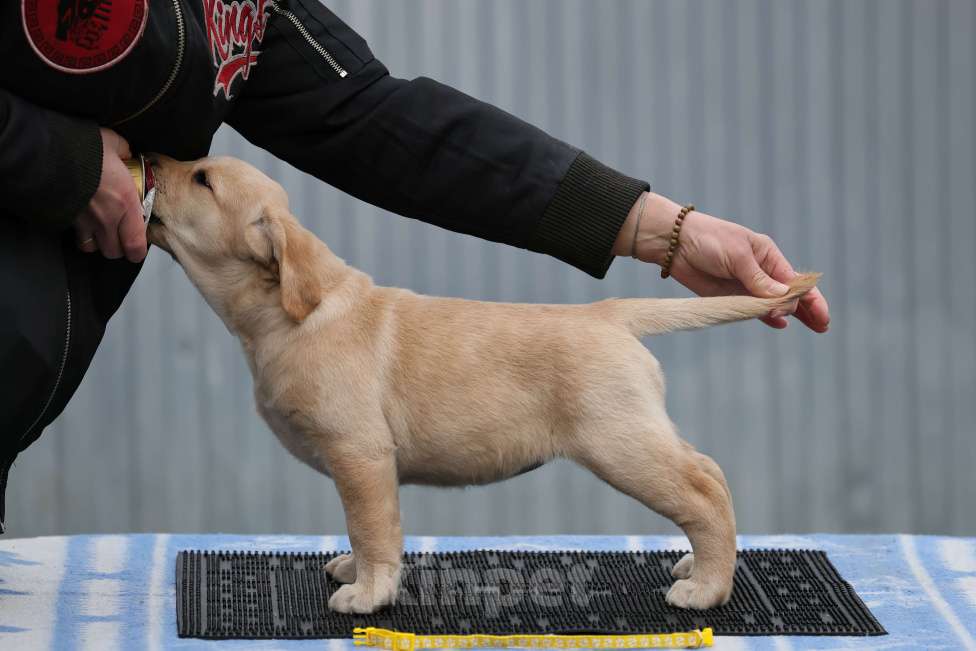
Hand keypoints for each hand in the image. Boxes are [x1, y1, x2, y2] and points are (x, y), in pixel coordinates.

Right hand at [73, 128, 146, 262]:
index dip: (137, 252)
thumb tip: (125, 152)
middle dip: (118, 248)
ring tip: (100, 232)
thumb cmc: (83, 149)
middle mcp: (106, 218)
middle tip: (120, 236)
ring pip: (93, 248)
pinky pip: (73, 236)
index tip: (138, 249)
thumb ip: (123, 150)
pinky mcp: (64, 219)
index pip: (135, 244)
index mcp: (125, 202)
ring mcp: (83, 221)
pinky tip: (80, 222)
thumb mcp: (111, 142)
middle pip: (114, 252)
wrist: (46, 154)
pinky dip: (78, 234)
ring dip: (97, 243)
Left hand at [614, 192, 829, 331]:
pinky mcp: (729, 296)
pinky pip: (753, 310)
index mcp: (768, 256)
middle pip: (790, 294)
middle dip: (808, 309)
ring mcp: (746, 286)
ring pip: (774, 304)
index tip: (821, 315)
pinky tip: (779, 324)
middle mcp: (760, 272)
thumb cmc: (708, 239)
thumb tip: (784, 298)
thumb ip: (758, 279)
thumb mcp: (737, 256)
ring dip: (791, 315)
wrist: (675, 244)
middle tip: (823, 326)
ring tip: (811, 327)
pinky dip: (766, 317)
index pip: (795, 281)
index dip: (811, 298)